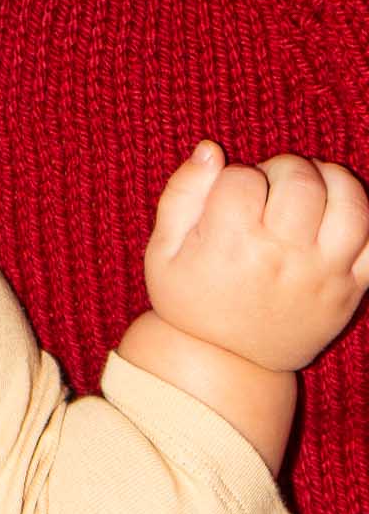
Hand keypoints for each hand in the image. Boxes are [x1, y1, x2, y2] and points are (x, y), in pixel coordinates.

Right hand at [146, 143, 368, 371]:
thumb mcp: (164, 251)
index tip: (228, 197)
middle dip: (282, 168)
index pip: (242, 177)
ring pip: (349, 202)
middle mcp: (282, 257)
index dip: (233, 177)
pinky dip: (365, 216)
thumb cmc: (191, 300)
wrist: (226, 363)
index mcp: (230, 245)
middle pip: (299, 179)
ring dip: (331, 180)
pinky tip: (338, 211)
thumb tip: (211, 150)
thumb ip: (182, 193)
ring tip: (311, 187)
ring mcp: (323, 274)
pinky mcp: (351, 290)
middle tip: (269, 186)